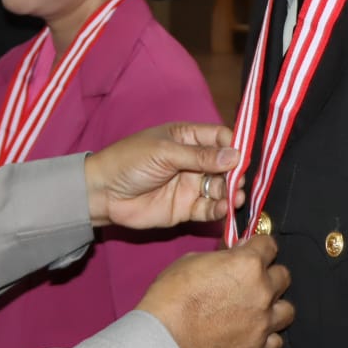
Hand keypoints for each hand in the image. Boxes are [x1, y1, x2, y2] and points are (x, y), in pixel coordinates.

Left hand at [83, 123, 240, 228]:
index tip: (245, 157)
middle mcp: (194, 161)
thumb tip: (236, 156)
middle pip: (226, 166)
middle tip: (240, 182)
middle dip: (237, 173)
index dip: (235, 146)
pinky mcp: (186, 209)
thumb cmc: (129, 162)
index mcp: (188, 138)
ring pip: (221, 188)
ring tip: (236, 197)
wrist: (102, 194)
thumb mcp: (165, 153)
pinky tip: (223, 209)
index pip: (221, 138)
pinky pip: (209, 209)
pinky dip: (219, 210)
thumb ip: (200, 156)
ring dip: (232, 193)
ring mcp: (191, 186)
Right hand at [136, 235, 291, 347]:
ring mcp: (263, 322)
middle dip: (268, 274)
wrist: (163, 337)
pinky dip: (268, 335)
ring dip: (274, 306)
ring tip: (257, 308)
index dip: (258, 246)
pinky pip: (276, 341)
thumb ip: (221, 255)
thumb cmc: (171, 296)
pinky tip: (254, 331)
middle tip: (250, 279)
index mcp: (248, 263)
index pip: (269, 244)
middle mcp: (263, 291)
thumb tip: (232, 251)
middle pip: (283, 276)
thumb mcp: (192, 260)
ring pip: (287, 310)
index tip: (251, 250)